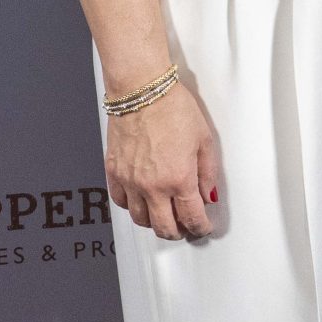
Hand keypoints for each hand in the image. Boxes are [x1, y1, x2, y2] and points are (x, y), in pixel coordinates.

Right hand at [106, 82, 221, 239]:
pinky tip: (141, 200)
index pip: (192, 218)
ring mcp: (130, 181)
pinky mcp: (114, 171)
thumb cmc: (172, 107)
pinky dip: (132, 206)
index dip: (200, 228)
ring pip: (140, 219)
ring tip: (163, 214)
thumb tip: (208, 194)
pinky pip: (121, 201)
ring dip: (154, 222)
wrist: (141, 89)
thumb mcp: (204, 139)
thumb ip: (207, 172)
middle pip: (164, 228)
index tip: (202, 228)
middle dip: (178, 232)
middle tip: (184, 226)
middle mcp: (153, 186)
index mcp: (179, 179)